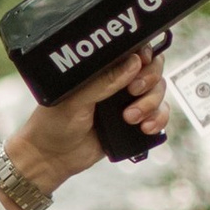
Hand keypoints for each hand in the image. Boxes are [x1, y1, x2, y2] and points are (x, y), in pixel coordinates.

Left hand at [8, 43, 168, 191]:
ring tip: (131, 118)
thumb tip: (133, 63)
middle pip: (152, 68)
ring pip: (158, 91)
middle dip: (149, 79)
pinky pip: (158, 114)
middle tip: (133, 92)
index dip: (143, 53)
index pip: (131, 50)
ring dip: (151, 103)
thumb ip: (103, 82)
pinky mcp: (134, 122)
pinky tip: (145, 128)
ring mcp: (127, 102)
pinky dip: (158, 119)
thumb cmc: (53, 124)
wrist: (51, 158)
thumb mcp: (74, 100)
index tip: (141, 63)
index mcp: (100, 69)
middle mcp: (116, 82)